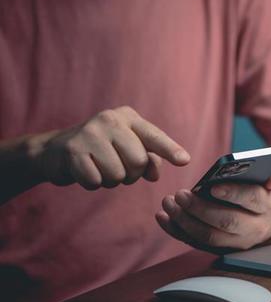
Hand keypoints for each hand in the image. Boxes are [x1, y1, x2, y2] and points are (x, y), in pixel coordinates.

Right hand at [29, 106, 189, 189]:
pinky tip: (86, 171)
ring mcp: (90, 134)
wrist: (55, 151)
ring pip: (118, 175)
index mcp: (128, 117)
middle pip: (138, 161)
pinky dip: (93, 183)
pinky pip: (96, 181)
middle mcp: (110, 120)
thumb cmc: (102, 150)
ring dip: (111, 180)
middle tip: (117, 167)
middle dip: (131, 174)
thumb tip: (154, 173)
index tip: (185, 161)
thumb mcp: (127, 148)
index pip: (154, 136)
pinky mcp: (73, 151)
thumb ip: (148, 159)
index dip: (170, 149)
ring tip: (100, 167)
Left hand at [156, 167, 270, 250]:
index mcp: (270, 206)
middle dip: (201, 209)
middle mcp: (255, 228)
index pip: (253, 200)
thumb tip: (270, 174)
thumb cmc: (269, 191)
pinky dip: (178, 232)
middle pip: (227, 222)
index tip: (213, 187)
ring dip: (185, 222)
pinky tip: (163, 218)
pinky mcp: (222, 248)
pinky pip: (197, 243)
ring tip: (169, 203)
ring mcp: (237, 242)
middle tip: (181, 194)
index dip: (233, 193)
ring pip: (210, 237)